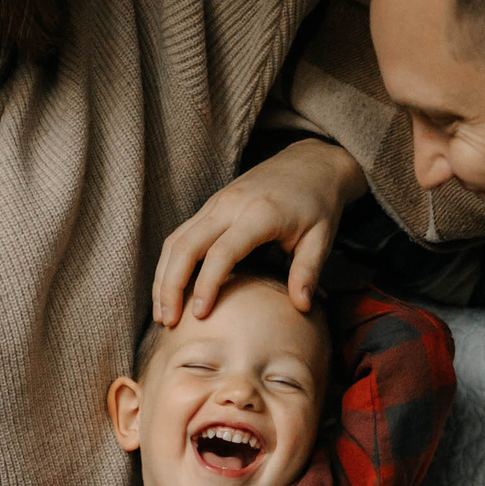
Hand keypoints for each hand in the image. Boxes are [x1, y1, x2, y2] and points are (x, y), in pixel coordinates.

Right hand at [154, 138, 367, 326]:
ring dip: (163, 277)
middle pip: (185, 246)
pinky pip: (180, 235)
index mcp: (259, 213)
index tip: (199, 315)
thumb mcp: (322, 237)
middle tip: (168, 322)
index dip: (207, 285)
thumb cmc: (317, 204)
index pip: (223, 252)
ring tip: (162, 314)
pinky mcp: (210, 206)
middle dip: (170, 286)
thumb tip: (301, 307)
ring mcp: (216, 203)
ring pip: (175, 240)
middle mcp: (230, 205)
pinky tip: (168, 290)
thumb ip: (308, 271)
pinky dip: (169, 264)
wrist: (310, 163)